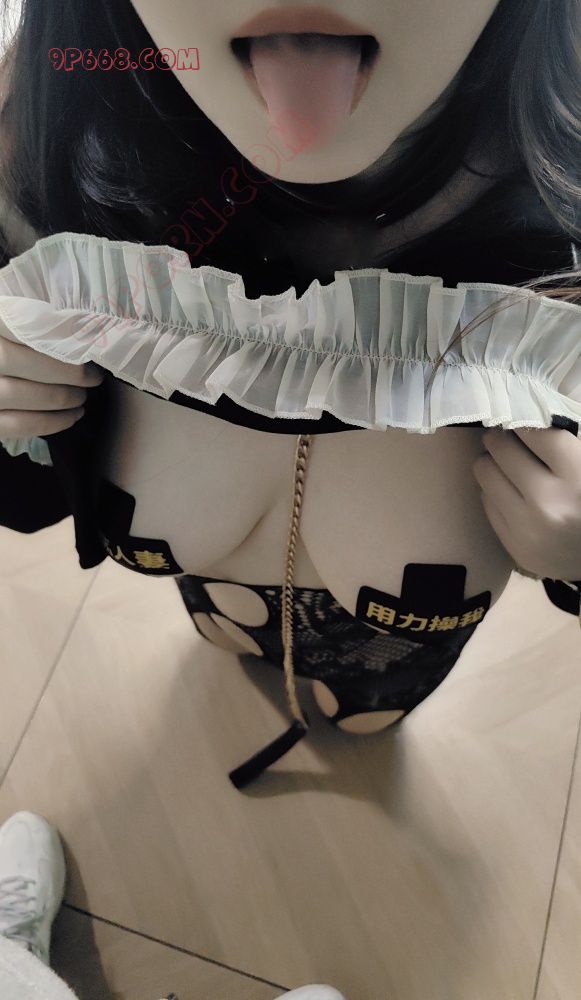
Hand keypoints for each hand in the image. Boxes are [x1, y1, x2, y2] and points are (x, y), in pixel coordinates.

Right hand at [0, 317, 103, 439]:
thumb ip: (23, 317)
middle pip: (29, 361)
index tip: (86, 342)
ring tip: (82, 396)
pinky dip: (50, 423)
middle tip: (93, 376)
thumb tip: (69, 321)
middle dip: (69, 372)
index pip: (24, 325)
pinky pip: (19, 424)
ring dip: (63, 398)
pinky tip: (71, 417)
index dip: (59, 335)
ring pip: (26, 395)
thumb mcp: (5, 317)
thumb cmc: (2, 344)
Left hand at [472, 426, 580, 580]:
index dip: (524, 421)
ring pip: (485, 472)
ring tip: (507, 464)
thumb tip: (525, 415)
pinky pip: (486, 502)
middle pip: (502, 449)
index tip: (520, 419)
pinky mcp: (513, 545)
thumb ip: (563, 443)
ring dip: (493, 462)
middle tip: (507, 437)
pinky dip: (495, 491)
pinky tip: (512, 491)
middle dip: (503, 438)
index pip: (536, 433)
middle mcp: (548, 503)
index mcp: (577, 478)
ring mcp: (526, 528)